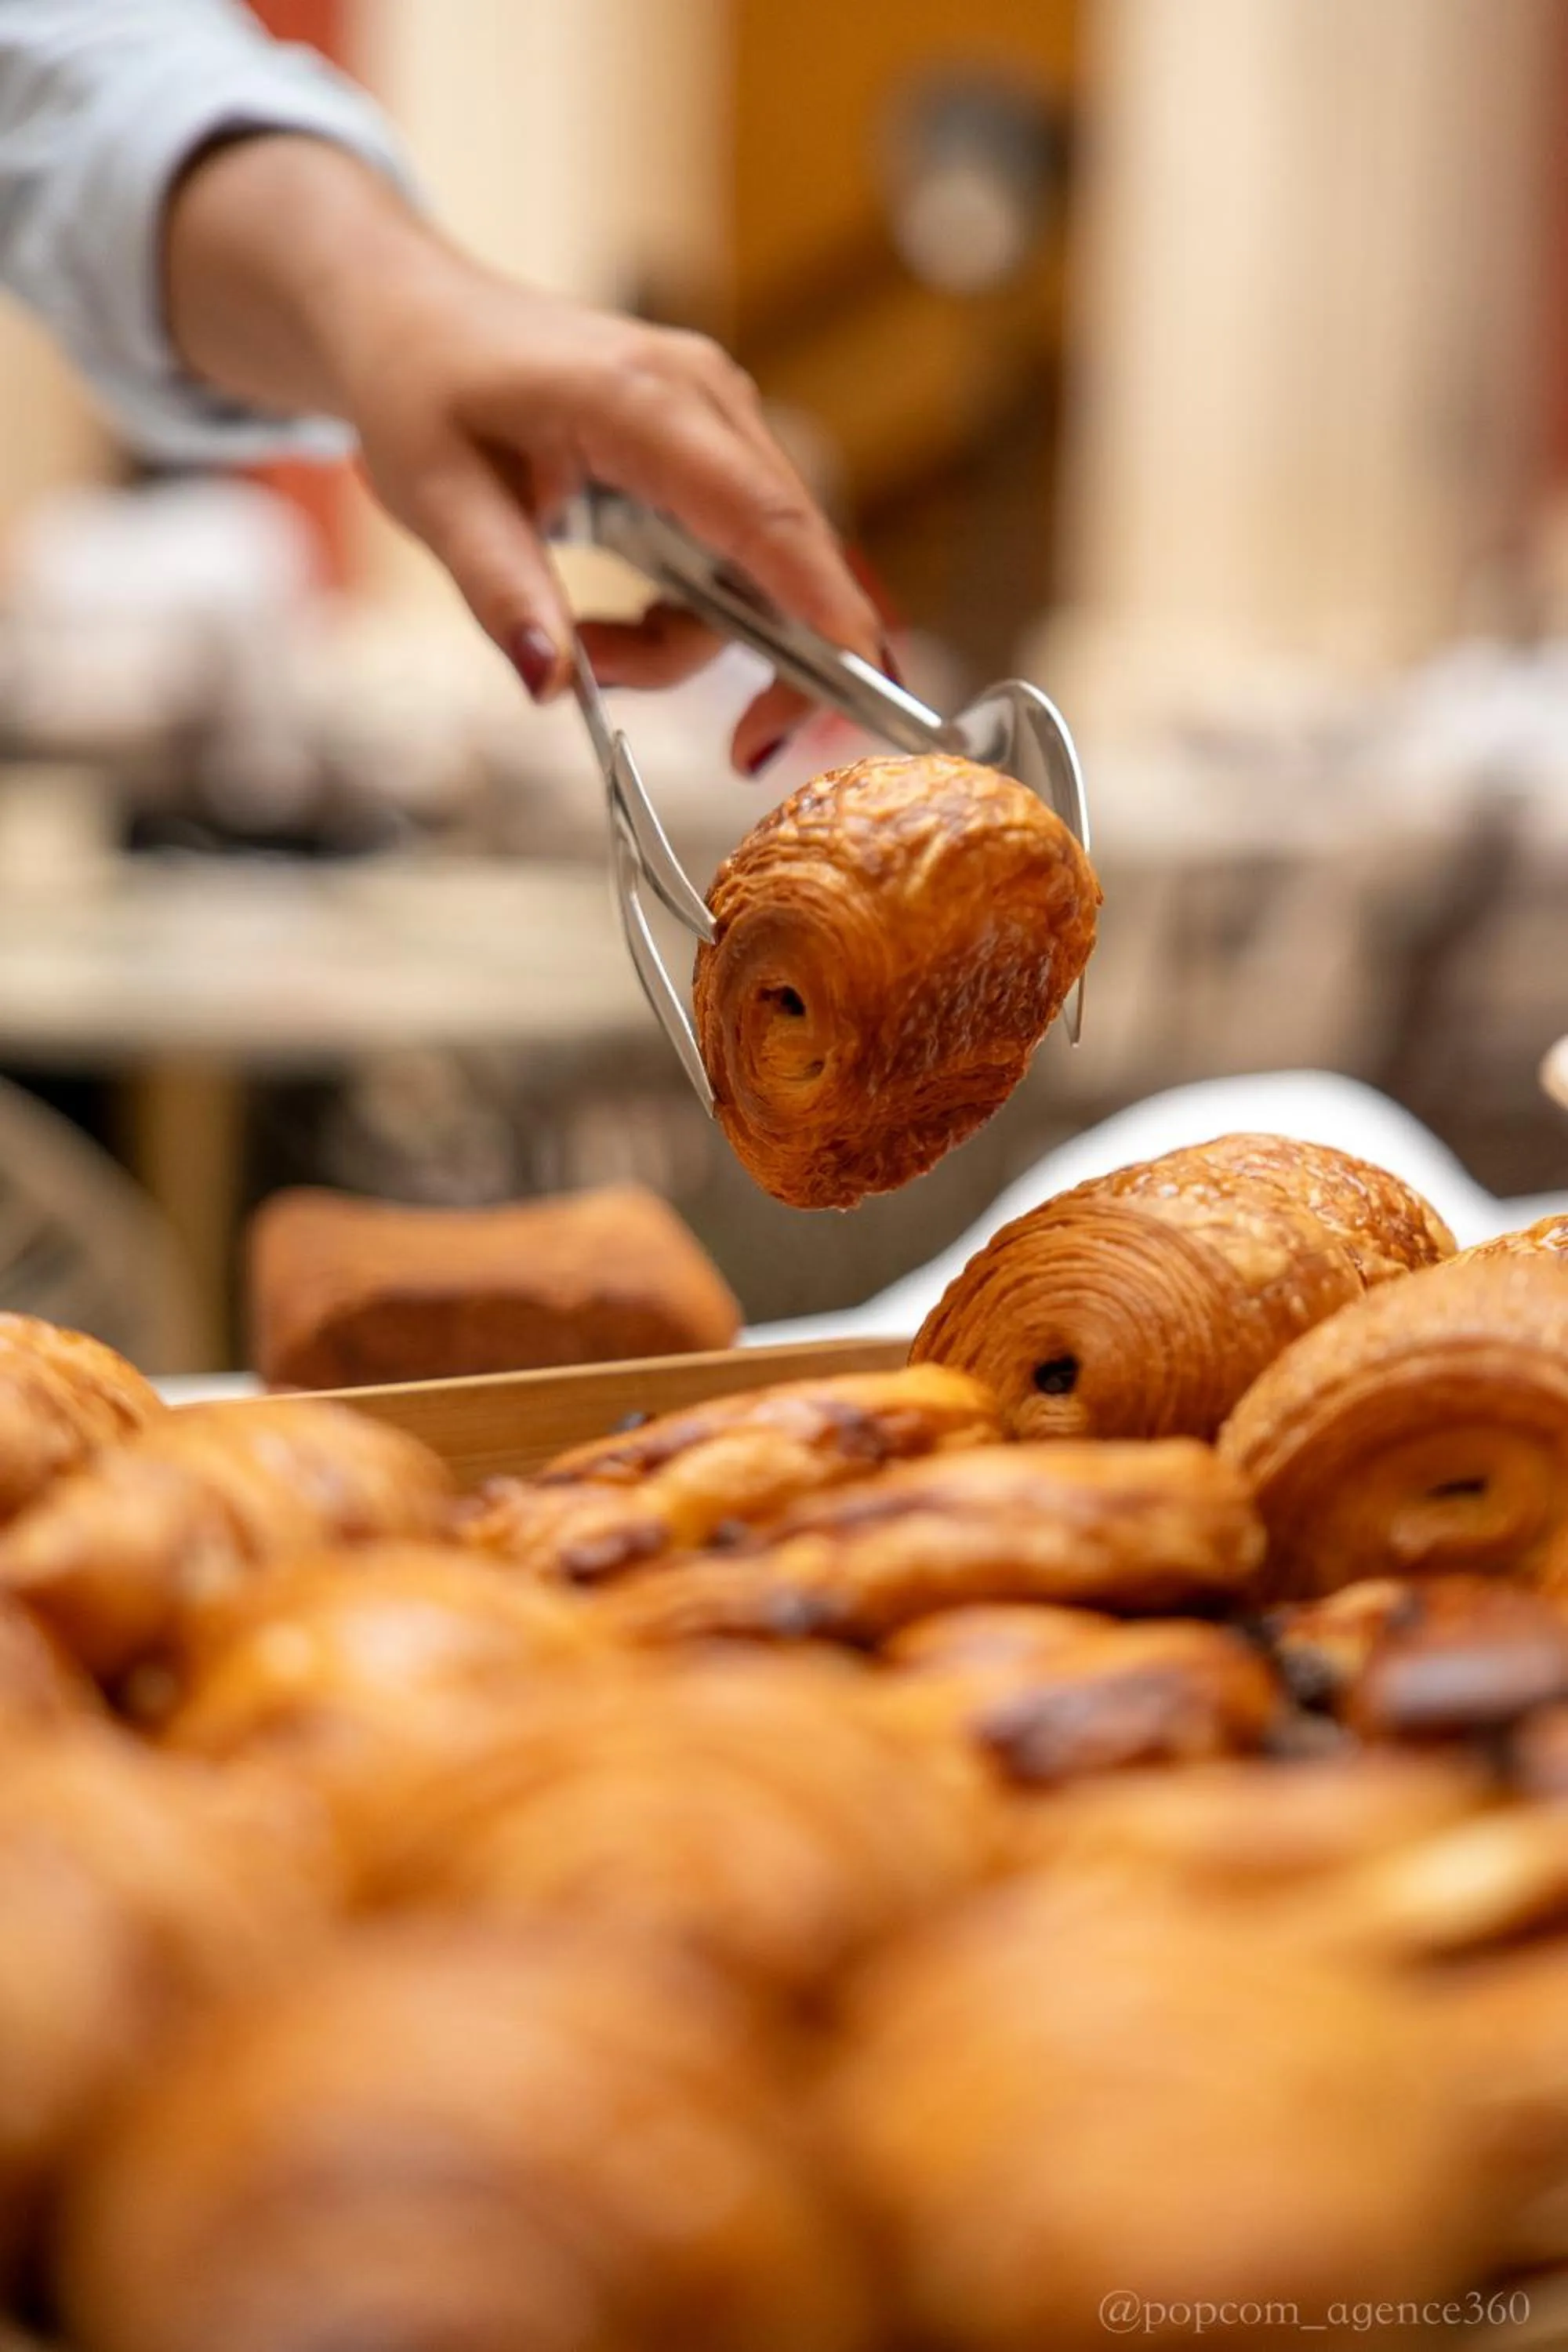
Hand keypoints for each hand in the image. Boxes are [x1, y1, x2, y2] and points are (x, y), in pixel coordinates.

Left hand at [165, 139, 883, 774]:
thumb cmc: (419, 389)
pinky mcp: (713, 449)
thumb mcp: (435, 497)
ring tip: (586, 652)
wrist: (414, 315)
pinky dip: (693, 616)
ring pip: (767, 571)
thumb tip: (550, 683)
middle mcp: (707, 399)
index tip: (868, 686)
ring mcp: (720, 420)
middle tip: (735, 749)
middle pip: (790, 557)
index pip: (763, 518)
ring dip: (691, 644)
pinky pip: (744, 557)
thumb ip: (500, 590)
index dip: (826, 607)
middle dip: (771, 665)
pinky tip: (615, 624)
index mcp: (642, 400)